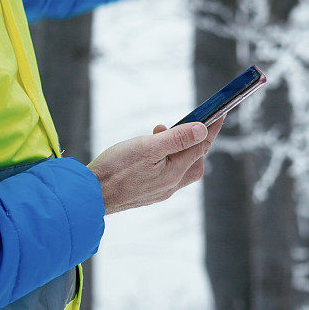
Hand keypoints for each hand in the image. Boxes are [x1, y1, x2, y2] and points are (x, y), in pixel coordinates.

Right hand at [88, 118, 223, 213]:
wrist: (89, 196)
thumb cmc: (115, 169)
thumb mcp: (148, 147)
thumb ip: (177, 138)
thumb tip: (203, 130)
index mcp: (174, 173)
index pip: (201, 147)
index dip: (211, 128)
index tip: (219, 113)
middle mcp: (171, 185)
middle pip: (194, 161)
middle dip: (195, 141)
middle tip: (185, 124)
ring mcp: (159, 191)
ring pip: (180, 168)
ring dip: (177, 149)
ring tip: (159, 133)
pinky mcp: (147, 193)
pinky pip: (165, 174)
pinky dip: (165, 159)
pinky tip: (150, 152)